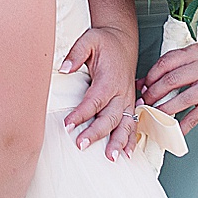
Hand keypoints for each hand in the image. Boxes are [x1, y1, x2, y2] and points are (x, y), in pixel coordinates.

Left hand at [60, 24, 136, 156]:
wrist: (122, 41)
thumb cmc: (105, 43)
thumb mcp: (89, 40)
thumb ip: (76, 53)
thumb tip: (64, 67)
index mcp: (109, 78)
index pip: (94, 100)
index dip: (81, 114)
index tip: (68, 125)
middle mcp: (121, 91)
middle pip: (110, 116)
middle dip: (97, 132)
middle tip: (82, 144)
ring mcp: (127, 99)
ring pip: (124, 123)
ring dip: (118, 141)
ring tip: (111, 157)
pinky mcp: (129, 104)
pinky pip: (133, 124)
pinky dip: (131, 140)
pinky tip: (126, 154)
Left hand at [141, 37, 197, 135]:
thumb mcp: (189, 59)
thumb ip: (166, 68)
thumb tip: (140, 84)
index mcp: (195, 52)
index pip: (166, 63)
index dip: (150, 77)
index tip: (144, 87)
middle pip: (171, 81)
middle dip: (153, 94)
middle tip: (145, 102)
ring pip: (181, 100)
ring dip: (163, 110)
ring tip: (153, 114)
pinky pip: (194, 117)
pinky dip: (181, 126)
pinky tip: (172, 129)